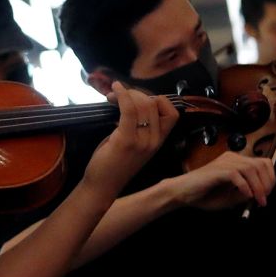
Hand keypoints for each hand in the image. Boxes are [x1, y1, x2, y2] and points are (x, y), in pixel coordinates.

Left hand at [81, 82, 177, 196]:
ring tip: (112, 95)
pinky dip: (122, 96)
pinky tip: (115, 90)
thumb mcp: (131, 143)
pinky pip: (129, 111)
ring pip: (144, 105)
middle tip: (117, 95)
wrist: (102, 186)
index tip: (137, 99)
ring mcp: (142, 141)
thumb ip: (136, 126)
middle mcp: (154, 140)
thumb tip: (129, 104)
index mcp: (158, 141)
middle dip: (136, 93)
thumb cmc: (112, 164)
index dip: (157, 99)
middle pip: (155, 104)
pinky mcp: (126, 140)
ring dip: (127, 94)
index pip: (172, 113)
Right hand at [163, 151, 275, 210]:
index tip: (267, 193)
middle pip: (261, 164)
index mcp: (235, 163)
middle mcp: (231, 159)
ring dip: (258, 186)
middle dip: (267, 183)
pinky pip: (238, 175)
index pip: (263, 163)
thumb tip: (261, 193)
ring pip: (252, 169)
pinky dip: (245, 187)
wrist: (181, 194)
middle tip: (264, 198)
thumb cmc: (202, 195)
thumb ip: (245, 193)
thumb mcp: (230, 197)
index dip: (270, 178)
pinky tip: (244, 195)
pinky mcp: (217, 169)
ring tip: (256, 199)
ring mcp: (224, 163)